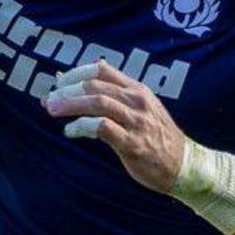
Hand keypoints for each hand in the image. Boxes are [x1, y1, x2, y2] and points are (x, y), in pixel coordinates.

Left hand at [43, 60, 186, 193]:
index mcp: (137, 89)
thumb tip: (80, 82)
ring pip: (97, 102)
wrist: (184, 164)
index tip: (59, 83)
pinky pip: (102, 128)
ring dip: (71, 104)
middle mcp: (136, 100)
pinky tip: (70, 131)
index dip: (76, 73)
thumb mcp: (141, 108)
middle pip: (95, 84)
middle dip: (67, 90)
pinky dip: (81, 126)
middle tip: (49, 99)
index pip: (102, 69)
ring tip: (52, 110)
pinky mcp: (132, 143)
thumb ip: (114, 96)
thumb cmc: (157, 137)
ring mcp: (136, 121)